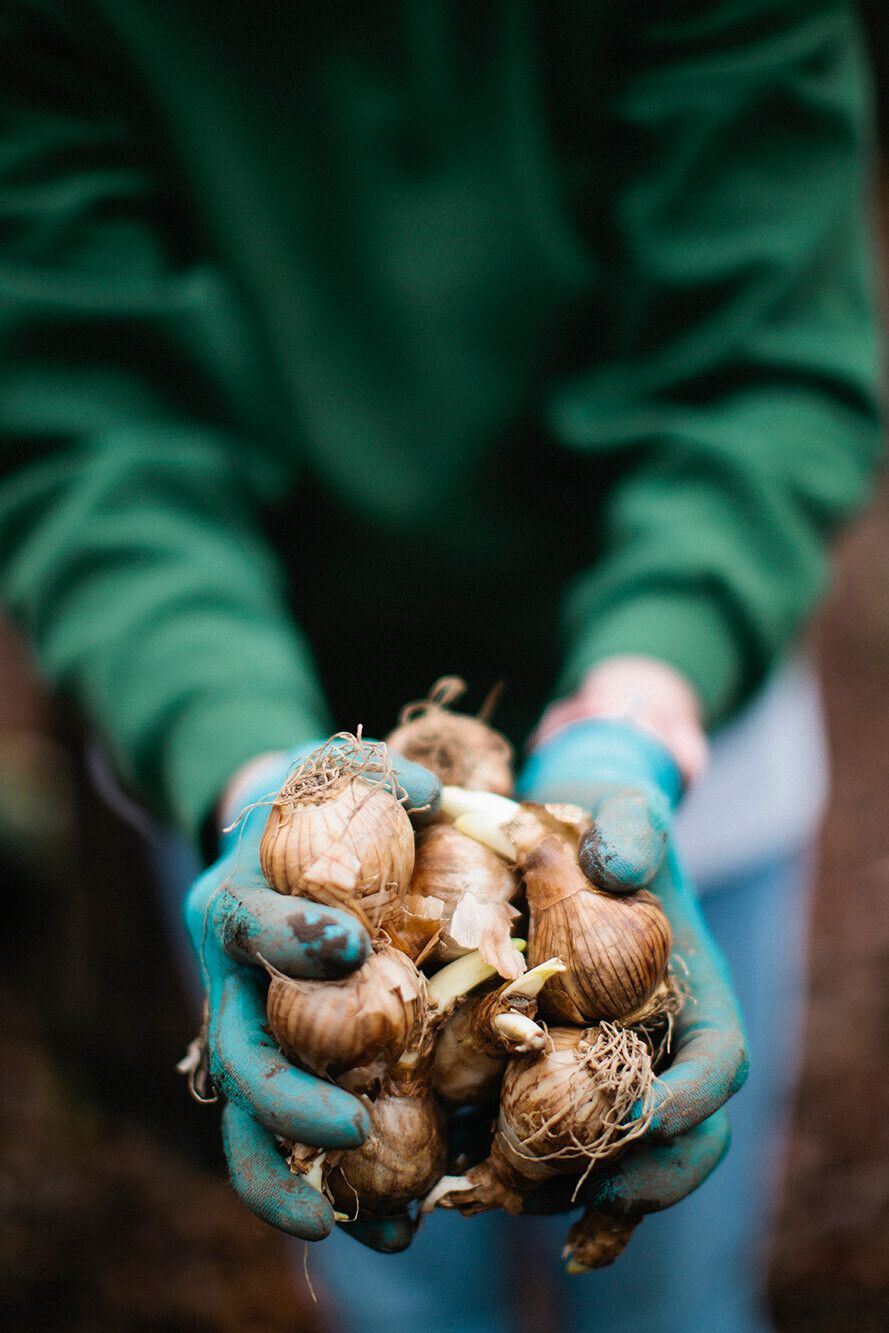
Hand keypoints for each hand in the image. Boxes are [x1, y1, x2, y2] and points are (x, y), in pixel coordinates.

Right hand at [183, 740, 440, 1249]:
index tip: (347, 947)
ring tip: (334, 1226)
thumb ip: (386, 776)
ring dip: (284, 1173)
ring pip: (245, 1117)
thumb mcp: (336, 774)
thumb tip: (442, 795)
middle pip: (236, 1049)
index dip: (290, 937)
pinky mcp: (277, 1068)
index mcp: (236, 904)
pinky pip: (286, 1139)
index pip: (248, 923)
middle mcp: (227, 980)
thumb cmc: (313, 811)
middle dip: (286, 1091)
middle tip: (348, 1123)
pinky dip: (324, 1184)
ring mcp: (247, 1032)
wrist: (269, 847)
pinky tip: (382, 1225)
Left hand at [515, 713, 746, 1241]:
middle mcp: (660, 1046)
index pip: (719, 1063)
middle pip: (678, 1137)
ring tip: (512, 1200)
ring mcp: (608, 1069)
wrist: (564, 834)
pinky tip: (473, 1191)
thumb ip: (633, 827)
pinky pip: (549, 1142)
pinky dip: (522, 1178)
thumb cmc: (605, 822)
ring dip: (568, 1188)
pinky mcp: (551, 1076)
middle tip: (588, 1191)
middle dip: (641, 1175)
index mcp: (697, 995)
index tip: (645, 1117)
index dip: (691, 1099)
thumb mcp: (624, 810)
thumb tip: (620, 865)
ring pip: (611, 1155)